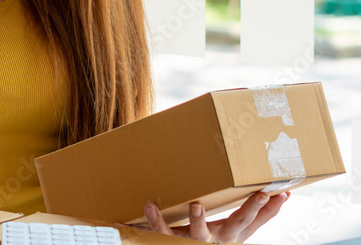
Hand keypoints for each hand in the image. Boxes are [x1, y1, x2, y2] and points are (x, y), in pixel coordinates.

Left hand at [137, 191, 289, 242]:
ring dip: (198, 219)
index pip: (255, 221)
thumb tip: (277, 194)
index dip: (270, 209)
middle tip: (260, 194)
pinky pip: (163, 231)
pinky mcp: (172, 241)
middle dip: (250, 209)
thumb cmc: (206, 237)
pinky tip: (151, 205)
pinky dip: (156, 219)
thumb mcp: (230, 229)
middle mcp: (218, 238)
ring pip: (199, 233)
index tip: (282, 193)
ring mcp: (195, 241)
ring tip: (196, 205)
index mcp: (231, 233)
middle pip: (237, 224)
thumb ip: (248, 216)